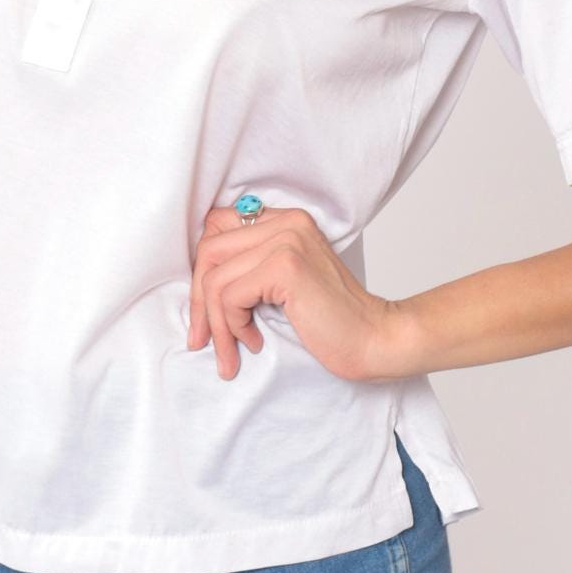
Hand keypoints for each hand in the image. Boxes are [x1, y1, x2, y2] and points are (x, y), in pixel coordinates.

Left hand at [186, 201, 402, 382]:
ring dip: (216, 324)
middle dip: (198, 301)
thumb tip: (196, 284)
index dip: (202, 271)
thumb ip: (252, 269)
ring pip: (214, 279)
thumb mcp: (284, 284)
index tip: (205, 311)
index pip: (217, 229)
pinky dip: (232, 326)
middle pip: (208, 252)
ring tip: (231, 351)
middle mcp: (286, 222)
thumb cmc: (331, 321)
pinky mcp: (286, 267)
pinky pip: (229, 296)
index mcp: (286, 221)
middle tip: (203, 338)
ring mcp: (286, 241)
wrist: (375, 339)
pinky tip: (254, 342)